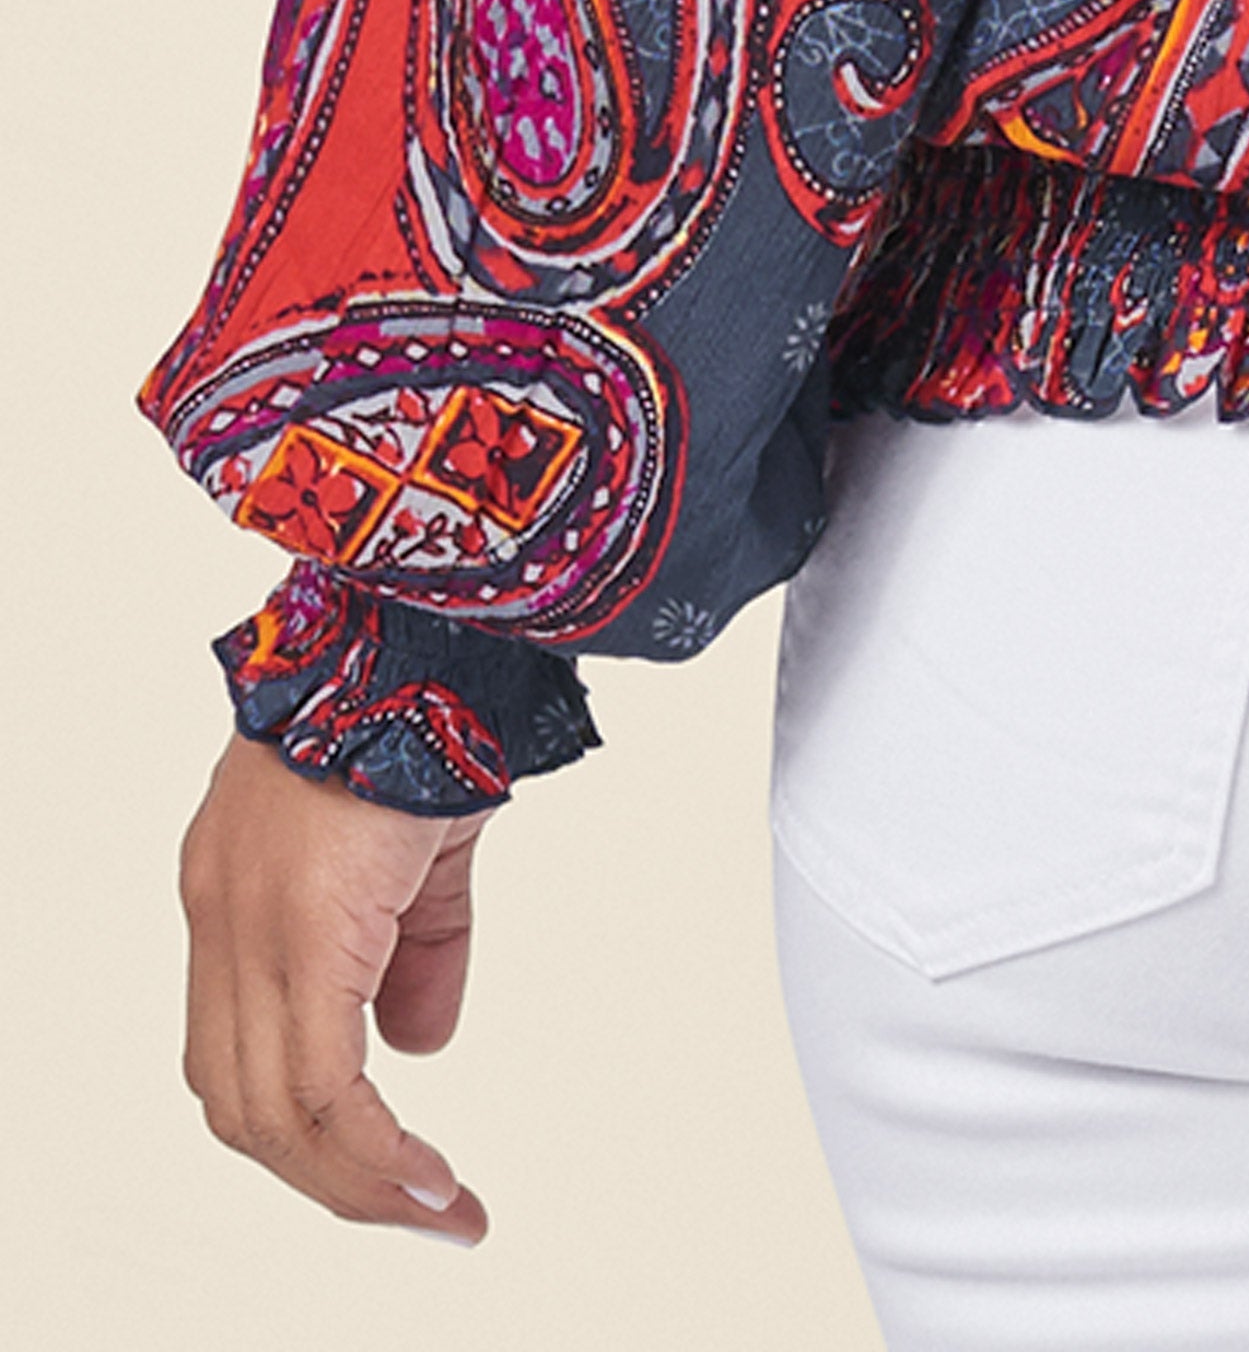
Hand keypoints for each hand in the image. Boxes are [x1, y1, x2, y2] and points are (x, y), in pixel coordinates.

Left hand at [179, 731, 491, 1243]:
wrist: (424, 630)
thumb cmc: (427, 705)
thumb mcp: (424, 849)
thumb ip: (417, 950)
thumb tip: (415, 1047)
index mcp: (238, 891)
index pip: (240, 1053)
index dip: (307, 1130)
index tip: (387, 1171)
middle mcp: (223, 916)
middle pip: (242, 1103)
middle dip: (331, 1179)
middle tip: (417, 1211)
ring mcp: (247, 922)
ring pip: (267, 1111)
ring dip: (353, 1180)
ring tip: (432, 1206)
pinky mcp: (296, 926)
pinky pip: (319, 1081)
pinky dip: (369, 1148)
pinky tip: (422, 1175)